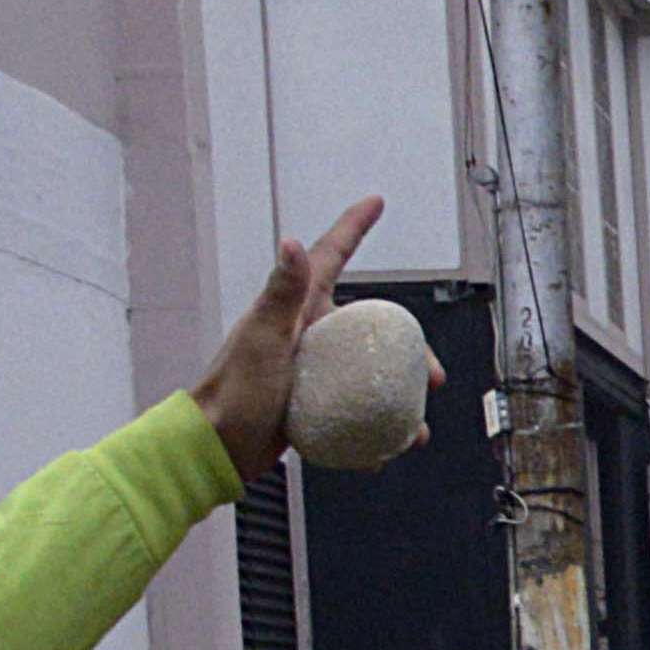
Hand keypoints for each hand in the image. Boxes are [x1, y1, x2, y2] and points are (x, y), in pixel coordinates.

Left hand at [189, 197, 396, 485]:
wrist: (219, 446)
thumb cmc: (234, 392)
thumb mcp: (262, 338)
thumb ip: (281, 292)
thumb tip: (292, 245)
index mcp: (297, 309)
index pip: (331, 257)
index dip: (353, 227)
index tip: (374, 204)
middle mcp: (310, 333)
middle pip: (370, 326)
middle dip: (406, 347)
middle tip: (430, 373)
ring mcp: (315, 368)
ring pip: (371, 372)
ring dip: (399, 396)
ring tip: (414, 422)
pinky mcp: (316, 403)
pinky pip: (358, 408)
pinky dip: (376, 426)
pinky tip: (386, 443)